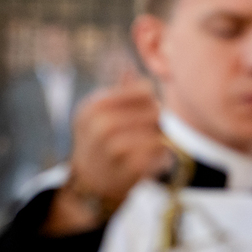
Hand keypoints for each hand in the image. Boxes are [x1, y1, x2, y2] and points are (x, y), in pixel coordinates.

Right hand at [44, 72, 168, 234]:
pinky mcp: (130, 168)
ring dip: (158, 140)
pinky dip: (161, 157)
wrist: (89, 186)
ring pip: (159, 131)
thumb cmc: (97, 143)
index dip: (148, 100)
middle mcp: (100, 125)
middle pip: (154, 109)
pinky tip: (148, 162)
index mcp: (93, 107)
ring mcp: (114, 147)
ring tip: (145, 149)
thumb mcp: (96, 113)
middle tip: (145, 134)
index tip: (140, 114)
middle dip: (155, 121)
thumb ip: (117, 89)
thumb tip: (130, 65)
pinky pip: (162, 152)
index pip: (143, 89)